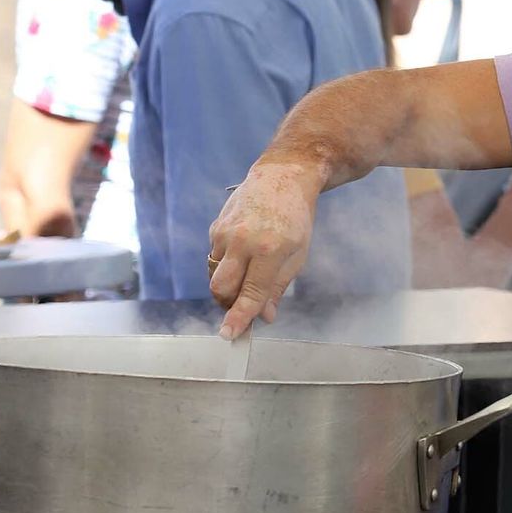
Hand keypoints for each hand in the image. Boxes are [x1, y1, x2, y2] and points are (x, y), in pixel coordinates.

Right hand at [207, 162, 321, 338]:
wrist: (281, 177)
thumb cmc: (295, 218)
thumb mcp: (297, 255)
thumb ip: (278, 287)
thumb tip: (264, 316)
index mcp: (270, 249)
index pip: (250, 293)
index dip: (239, 318)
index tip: (228, 335)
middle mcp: (243, 241)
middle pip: (221, 288)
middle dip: (227, 305)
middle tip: (242, 306)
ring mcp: (225, 233)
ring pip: (214, 275)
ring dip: (227, 287)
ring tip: (247, 277)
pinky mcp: (216, 227)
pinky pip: (214, 259)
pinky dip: (226, 267)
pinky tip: (243, 255)